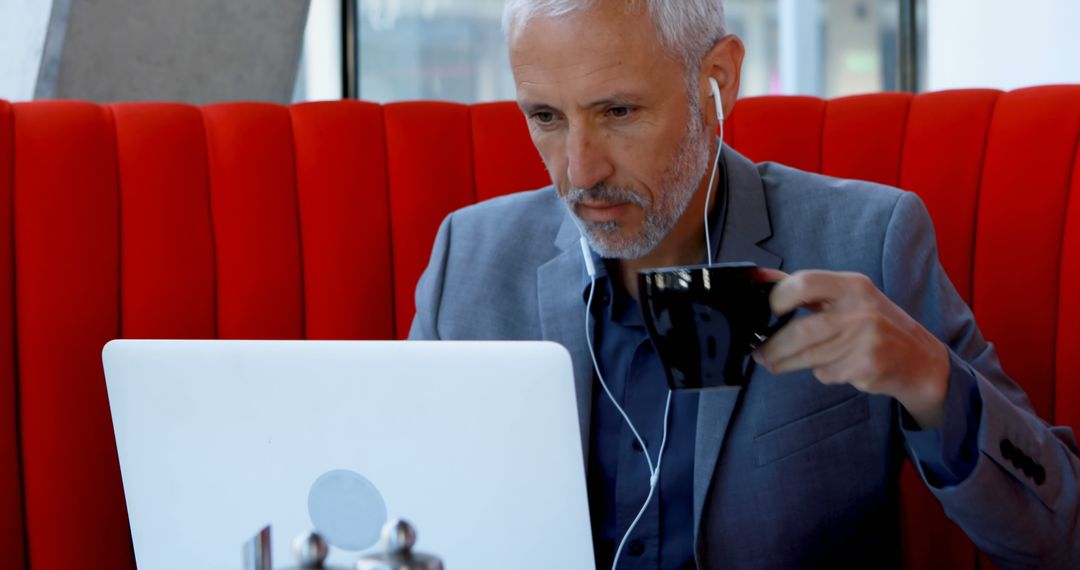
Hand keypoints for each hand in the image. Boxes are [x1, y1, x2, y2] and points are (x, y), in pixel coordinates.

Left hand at [751, 269, 949, 428]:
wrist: (920, 359)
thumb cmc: (875, 324)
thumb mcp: (850, 298)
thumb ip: (809, 290)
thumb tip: (762, 279)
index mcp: (852, 286)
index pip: (804, 283)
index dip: (779, 298)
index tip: (770, 312)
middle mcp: (860, 310)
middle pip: (800, 331)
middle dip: (774, 347)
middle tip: (762, 353)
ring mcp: (865, 339)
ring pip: (808, 356)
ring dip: (786, 363)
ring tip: (776, 363)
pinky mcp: (866, 366)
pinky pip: (826, 373)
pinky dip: (821, 373)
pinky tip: (834, 367)